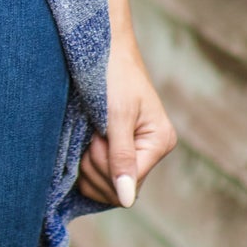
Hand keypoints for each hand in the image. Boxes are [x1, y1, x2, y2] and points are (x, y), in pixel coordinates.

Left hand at [76, 30, 176, 207]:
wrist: (101, 45)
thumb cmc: (111, 74)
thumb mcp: (116, 115)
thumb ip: (121, 157)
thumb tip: (127, 201)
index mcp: (160, 142)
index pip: (131, 185)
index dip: (106, 168)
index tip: (95, 139)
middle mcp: (151, 151)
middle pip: (118, 191)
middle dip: (96, 167)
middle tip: (91, 134)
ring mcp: (135, 151)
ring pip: (107, 187)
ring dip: (90, 164)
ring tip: (90, 133)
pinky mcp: (118, 149)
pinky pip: (101, 175)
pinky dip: (87, 163)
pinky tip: (86, 141)